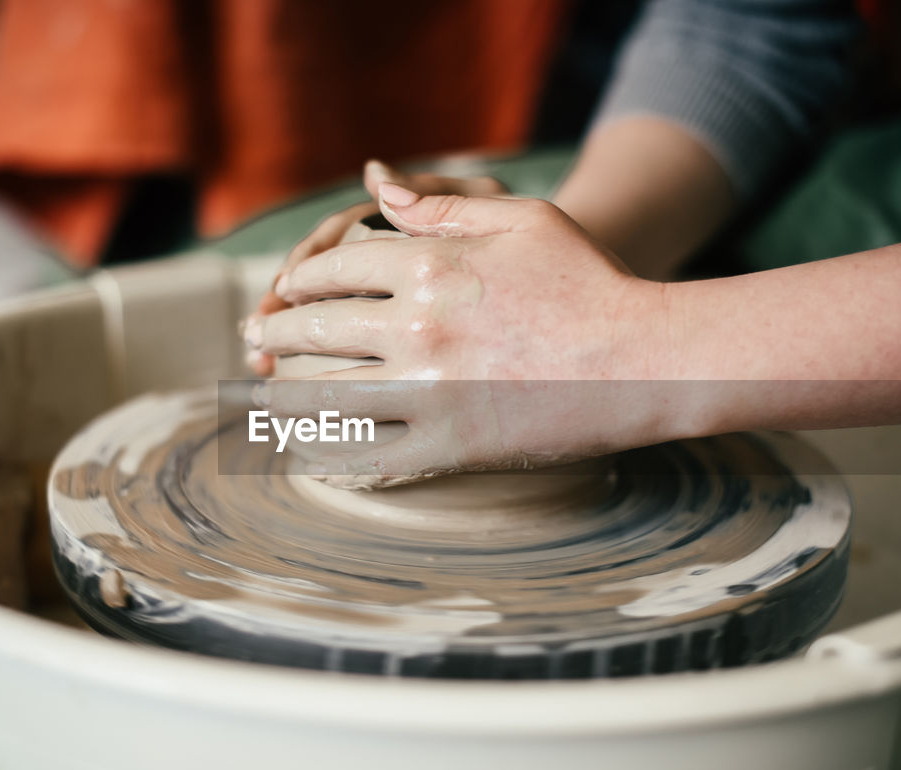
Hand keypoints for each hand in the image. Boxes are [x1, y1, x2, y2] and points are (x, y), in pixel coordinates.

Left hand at [246, 183, 677, 486]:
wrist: (645, 362)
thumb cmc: (588, 282)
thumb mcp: (520, 219)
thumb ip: (438, 207)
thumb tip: (372, 185)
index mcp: (428, 265)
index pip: (332, 269)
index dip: (299, 280)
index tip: (284, 291)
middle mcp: (416, 328)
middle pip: (314, 332)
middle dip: (274, 335)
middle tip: (255, 342)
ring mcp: (429, 393)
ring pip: (325, 396)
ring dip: (283, 396)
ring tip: (262, 396)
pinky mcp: (448, 447)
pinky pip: (366, 453)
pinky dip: (325, 449)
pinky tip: (306, 448)